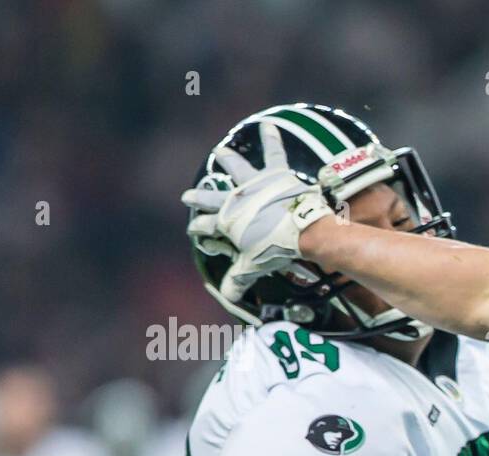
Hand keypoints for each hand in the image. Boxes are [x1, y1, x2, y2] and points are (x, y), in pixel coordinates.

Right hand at [181, 122, 332, 301]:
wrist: (300, 231)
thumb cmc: (276, 249)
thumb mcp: (254, 267)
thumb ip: (239, 279)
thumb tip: (227, 296)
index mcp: (228, 221)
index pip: (206, 226)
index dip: (199, 230)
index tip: (193, 232)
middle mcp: (236, 200)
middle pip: (213, 198)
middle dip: (200, 199)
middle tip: (187, 196)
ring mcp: (254, 185)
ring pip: (237, 169)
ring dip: (229, 161)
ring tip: (222, 152)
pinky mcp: (275, 174)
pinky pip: (273, 152)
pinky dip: (271, 139)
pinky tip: (268, 125)